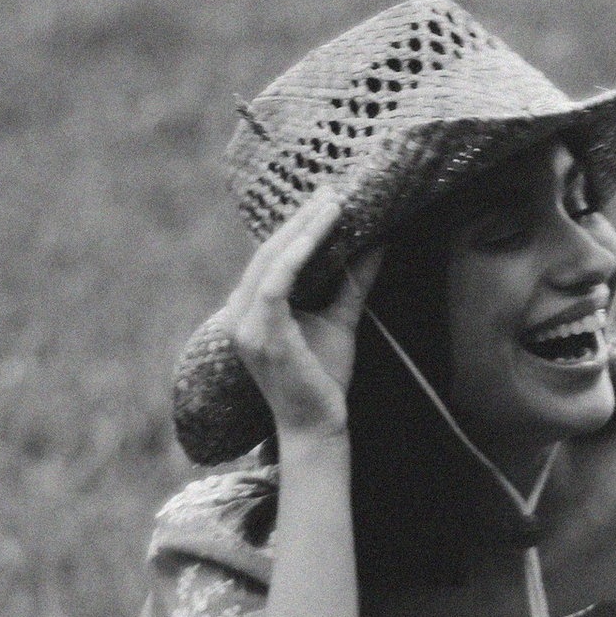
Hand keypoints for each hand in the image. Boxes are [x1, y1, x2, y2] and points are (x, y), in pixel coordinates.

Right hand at [224, 185, 378, 444]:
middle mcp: (237, 313)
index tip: (326, 198)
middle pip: (267, 252)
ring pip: (270, 262)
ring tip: (331, 205)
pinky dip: (296, 257)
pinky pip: (275, 285)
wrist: (317, 426)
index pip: (270, 257)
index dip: (296, 225)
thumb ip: (351, 282)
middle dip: (300, 218)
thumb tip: (377, 242)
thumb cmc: (324, 377)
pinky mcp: (261, 336)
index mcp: (249, 309)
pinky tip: (317, 235)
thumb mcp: (340, 319)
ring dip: (302, 230)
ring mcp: (245, 326)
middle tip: (331, 190)